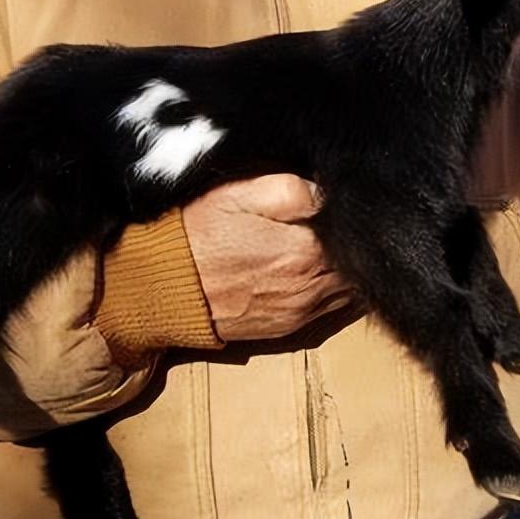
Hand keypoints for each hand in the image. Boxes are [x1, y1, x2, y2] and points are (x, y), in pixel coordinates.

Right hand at [181, 175, 353, 341]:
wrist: (163, 288)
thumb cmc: (199, 234)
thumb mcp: (239, 194)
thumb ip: (291, 190)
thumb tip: (327, 192)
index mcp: (304, 252)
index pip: (353, 237)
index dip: (351, 221)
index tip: (343, 207)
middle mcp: (310, 288)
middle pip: (356, 267)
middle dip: (351, 247)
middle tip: (336, 227)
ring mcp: (301, 312)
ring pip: (347, 292)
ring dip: (343, 272)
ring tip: (325, 248)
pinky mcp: (289, 328)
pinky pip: (328, 310)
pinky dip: (330, 292)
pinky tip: (315, 273)